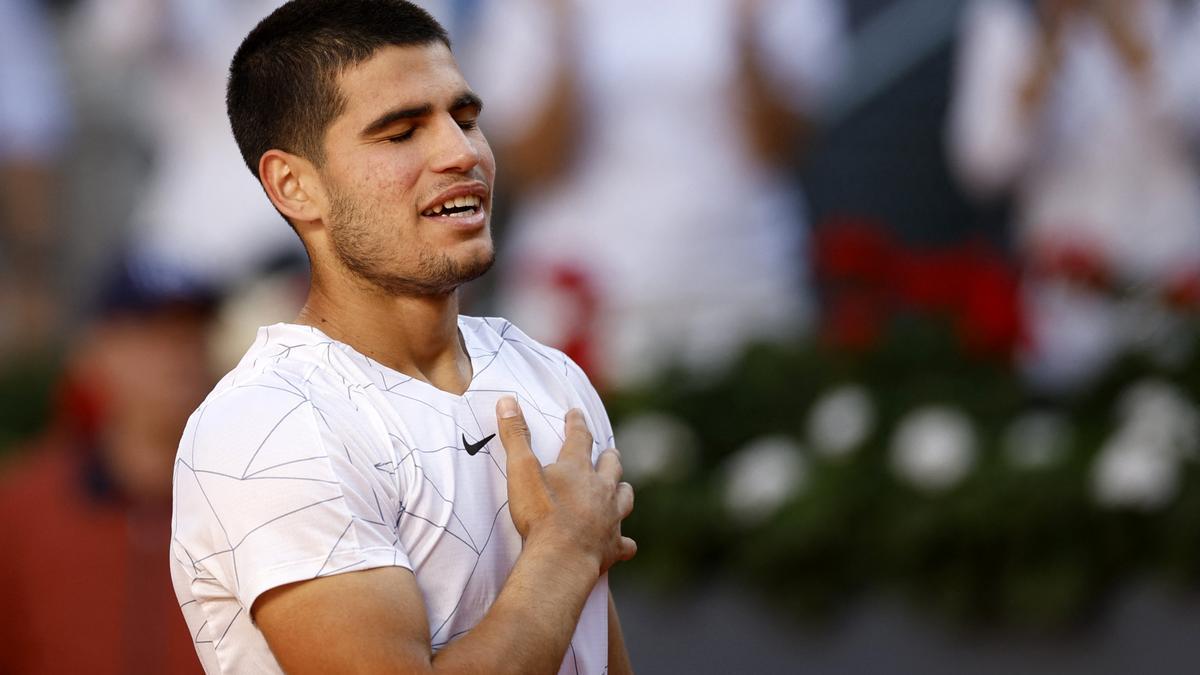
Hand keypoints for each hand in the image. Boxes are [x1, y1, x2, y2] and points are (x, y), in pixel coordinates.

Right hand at [496, 396, 635, 574]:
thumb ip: (515, 436)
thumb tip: (507, 400)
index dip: (576, 423)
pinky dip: (625, 543)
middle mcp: (600, 489)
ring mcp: (611, 517)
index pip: (579, 437)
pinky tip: (625, 545)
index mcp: (578, 469)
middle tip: (609, 452)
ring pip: (624, 497)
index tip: (576, 413)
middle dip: (609, 457)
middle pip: (610, 466)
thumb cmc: (539, 515)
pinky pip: (625, 544)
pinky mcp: (613, 546)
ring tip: (621, 488)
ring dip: (622, 491)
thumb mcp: (521, 470)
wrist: (561, 558)